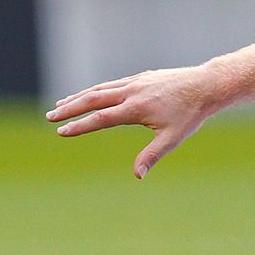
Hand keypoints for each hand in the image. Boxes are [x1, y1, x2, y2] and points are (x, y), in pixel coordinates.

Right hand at [45, 62, 222, 178]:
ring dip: (78, 98)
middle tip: (50, 117)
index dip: (80, 126)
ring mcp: (133, 82)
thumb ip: (152, 156)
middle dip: (69, 108)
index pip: (101, 118)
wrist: (204, 86)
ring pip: (99, 89)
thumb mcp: (172, 138)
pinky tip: (88, 96)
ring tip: (60, 106)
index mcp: (136, 108)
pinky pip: (110, 85)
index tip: (62, 131)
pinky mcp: (138, 78)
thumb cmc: (190, 115)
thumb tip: (137, 176)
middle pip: (92, 99)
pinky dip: (95, 91)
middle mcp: (130, 92)